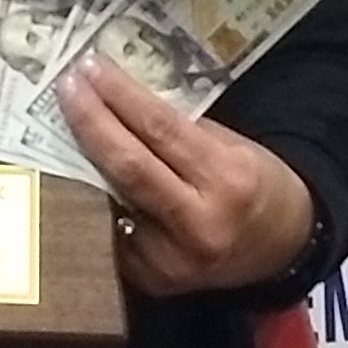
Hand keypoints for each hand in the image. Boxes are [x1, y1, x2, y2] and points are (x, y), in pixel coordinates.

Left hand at [54, 59, 315, 298]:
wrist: (283, 249)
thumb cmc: (257, 186)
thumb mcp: (234, 148)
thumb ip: (180, 133)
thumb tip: (120, 102)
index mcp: (228, 180)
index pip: (160, 130)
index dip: (119, 96)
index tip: (88, 67)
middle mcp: (199, 224)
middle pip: (128, 166)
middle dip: (91, 122)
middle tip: (66, 87)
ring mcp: (172, 259)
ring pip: (112, 201)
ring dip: (82, 160)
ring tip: (63, 123)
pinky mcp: (153, 280)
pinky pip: (115, 230)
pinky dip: (96, 200)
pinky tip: (81, 174)